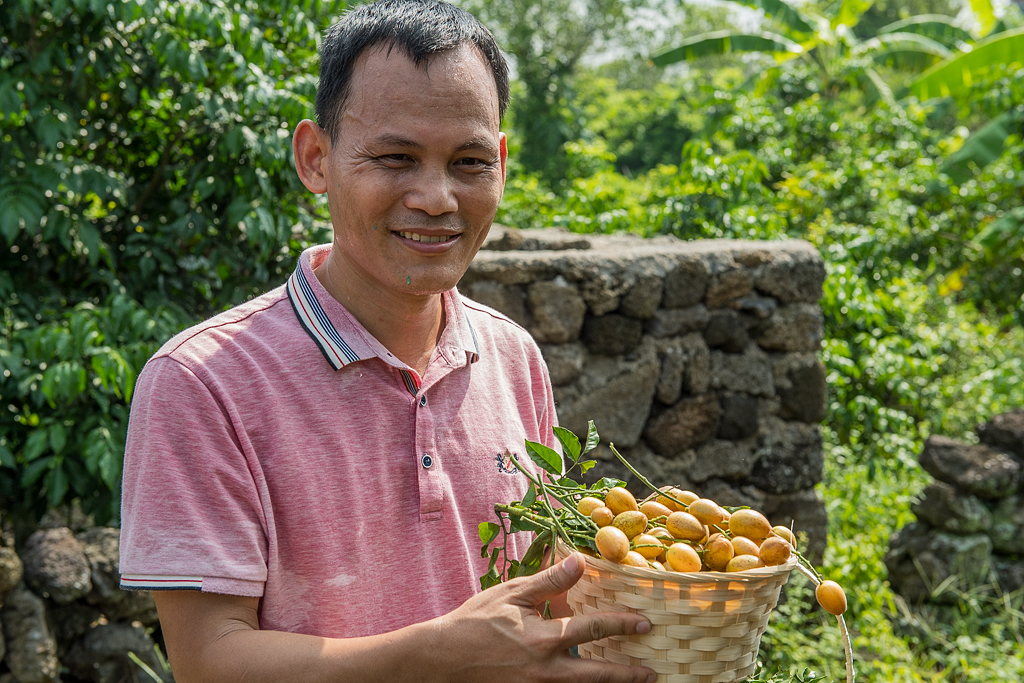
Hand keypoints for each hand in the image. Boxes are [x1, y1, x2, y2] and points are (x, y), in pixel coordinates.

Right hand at [429, 552, 655, 682]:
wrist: (442, 659)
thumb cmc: (476, 622)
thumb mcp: (512, 593)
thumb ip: (549, 581)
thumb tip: (580, 562)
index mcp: (543, 639)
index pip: (593, 630)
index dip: (621, 625)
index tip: (643, 623)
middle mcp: (545, 670)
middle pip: (597, 675)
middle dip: (626, 675)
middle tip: (650, 673)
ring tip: (629, 681)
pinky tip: (590, 681)